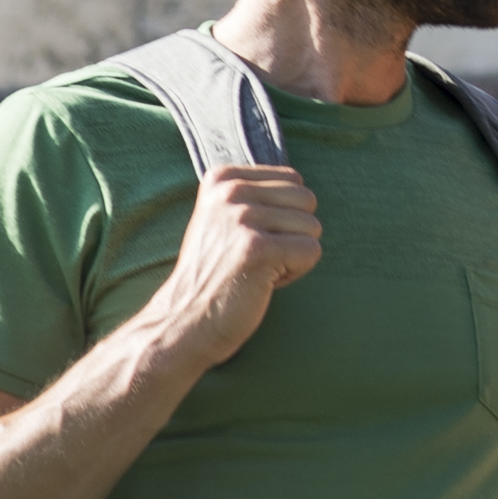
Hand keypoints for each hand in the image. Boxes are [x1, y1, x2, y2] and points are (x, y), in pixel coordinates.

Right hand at [148, 163, 321, 367]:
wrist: (185, 320)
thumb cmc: (215, 274)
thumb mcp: (223, 218)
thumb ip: (256, 195)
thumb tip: (301, 185)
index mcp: (222, 178)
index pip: (294, 180)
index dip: (283, 215)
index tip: (249, 240)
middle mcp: (230, 191)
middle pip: (306, 200)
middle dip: (293, 234)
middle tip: (257, 258)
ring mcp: (242, 218)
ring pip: (312, 227)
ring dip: (292, 256)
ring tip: (257, 270)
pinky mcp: (257, 248)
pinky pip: (311, 251)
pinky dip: (295, 273)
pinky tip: (262, 282)